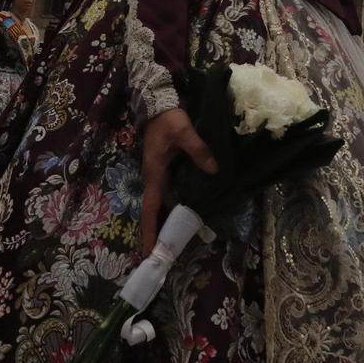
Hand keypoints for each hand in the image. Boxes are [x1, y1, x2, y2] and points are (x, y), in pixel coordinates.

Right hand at [139, 107, 218, 254]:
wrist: (158, 103)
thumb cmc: (168, 118)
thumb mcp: (184, 131)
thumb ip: (198, 150)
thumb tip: (214, 170)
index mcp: (154, 173)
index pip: (150, 208)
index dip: (149, 230)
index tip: (149, 252)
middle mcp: (153, 178)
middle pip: (153, 212)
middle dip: (155, 235)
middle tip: (160, 259)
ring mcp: (158, 176)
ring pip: (159, 205)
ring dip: (162, 224)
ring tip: (169, 246)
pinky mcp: (164, 171)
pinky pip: (166, 196)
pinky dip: (170, 210)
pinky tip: (180, 219)